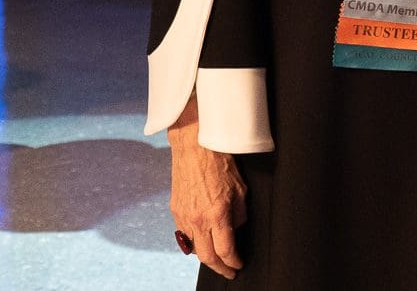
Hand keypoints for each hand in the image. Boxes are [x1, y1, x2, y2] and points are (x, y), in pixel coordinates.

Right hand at [169, 103, 247, 279]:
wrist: (194, 146)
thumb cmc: (220, 163)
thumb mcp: (241, 189)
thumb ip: (239, 215)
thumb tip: (235, 229)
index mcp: (217, 214)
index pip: (225, 251)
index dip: (234, 262)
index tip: (239, 265)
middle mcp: (198, 219)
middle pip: (207, 257)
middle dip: (219, 268)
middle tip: (229, 271)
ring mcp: (183, 216)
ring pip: (193, 248)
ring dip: (206, 255)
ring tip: (217, 257)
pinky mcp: (175, 210)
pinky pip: (184, 234)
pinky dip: (194, 241)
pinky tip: (203, 239)